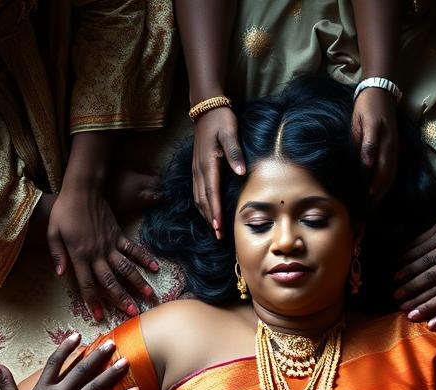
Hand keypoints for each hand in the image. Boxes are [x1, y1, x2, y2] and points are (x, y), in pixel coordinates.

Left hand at [47, 182, 158, 320]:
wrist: (82, 188)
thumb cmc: (64, 209)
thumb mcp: (53, 231)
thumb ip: (57, 254)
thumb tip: (60, 274)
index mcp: (79, 255)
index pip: (87, 284)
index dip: (92, 301)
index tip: (99, 316)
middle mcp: (97, 254)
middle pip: (111, 281)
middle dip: (121, 299)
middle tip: (133, 313)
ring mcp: (110, 245)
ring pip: (126, 268)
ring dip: (138, 283)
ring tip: (149, 297)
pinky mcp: (118, 235)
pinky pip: (133, 249)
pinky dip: (144, 258)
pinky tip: (155, 268)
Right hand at [192, 105, 245, 238]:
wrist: (205, 108)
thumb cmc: (221, 119)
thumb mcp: (230, 132)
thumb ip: (235, 153)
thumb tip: (240, 172)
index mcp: (208, 163)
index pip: (211, 192)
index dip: (214, 211)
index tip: (219, 227)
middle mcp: (199, 169)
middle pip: (203, 200)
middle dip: (210, 219)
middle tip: (219, 236)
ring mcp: (196, 169)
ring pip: (198, 198)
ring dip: (205, 215)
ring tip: (214, 229)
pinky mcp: (196, 168)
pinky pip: (197, 192)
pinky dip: (202, 205)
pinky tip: (207, 213)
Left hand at [351, 87, 398, 203]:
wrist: (380, 91)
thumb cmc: (367, 107)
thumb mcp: (363, 123)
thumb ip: (366, 144)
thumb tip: (366, 166)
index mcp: (384, 146)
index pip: (377, 177)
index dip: (369, 193)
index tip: (359, 206)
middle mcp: (392, 152)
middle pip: (385, 183)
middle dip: (374, 200)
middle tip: (362, 215)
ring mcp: (394, 152)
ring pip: (388, 180)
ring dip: (379, 196)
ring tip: (368, 209)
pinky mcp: (394, 152)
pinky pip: (390, 174)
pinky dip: (383, 187)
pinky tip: (375, 194)